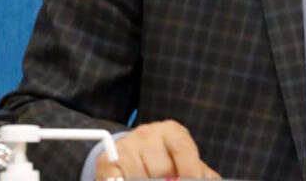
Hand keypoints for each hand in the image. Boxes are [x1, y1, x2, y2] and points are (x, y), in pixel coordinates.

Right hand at [96, 120, 220, 179]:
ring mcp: (126, 146)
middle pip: (162, 168)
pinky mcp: (106, 161)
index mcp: (171, 131)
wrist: (133, 155)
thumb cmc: (165, 160)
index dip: (189, 170)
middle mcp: (147, 133)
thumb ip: (199, 173)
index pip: (182, 147)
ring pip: (140, 177)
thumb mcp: (183, 161)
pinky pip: (119, 180)